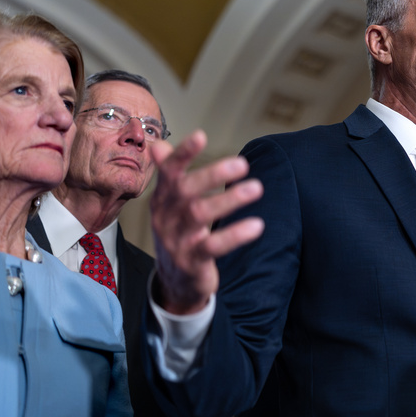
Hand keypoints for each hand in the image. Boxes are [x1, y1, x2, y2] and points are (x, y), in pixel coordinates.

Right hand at [149, 130, 263, 314]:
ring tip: (256, 188)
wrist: (174, 281)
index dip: (183, 154)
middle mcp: (166, 217)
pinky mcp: (192, 262)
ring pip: (200, 215)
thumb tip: (158, 144)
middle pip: (185, 191)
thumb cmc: (178, 233)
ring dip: (230, 200)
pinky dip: (235, 235)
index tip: (201, 135)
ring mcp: (177, 240)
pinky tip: (257, 225)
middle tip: (243, 163)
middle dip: (212, 174)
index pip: (169, 173)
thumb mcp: (169, 205)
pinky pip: (213, 246)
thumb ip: (168, 175)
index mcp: (162, 199)